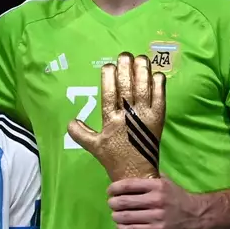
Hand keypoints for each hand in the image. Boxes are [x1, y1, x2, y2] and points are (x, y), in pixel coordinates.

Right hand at [66, 52, 165, 184]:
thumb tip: (69, 121)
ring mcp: (145, 117)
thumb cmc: (115, 159)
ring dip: (142, 71)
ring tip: (140, 58)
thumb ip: (80, 133)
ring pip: (144, 88)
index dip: (109, 78)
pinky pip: (160, 98)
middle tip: (125, 55)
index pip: (109, 94)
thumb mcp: (94, 146)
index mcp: (112, 121)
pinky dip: (159, 85)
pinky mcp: (159, 119)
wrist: (137, 173)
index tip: (108, 65)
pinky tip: (156, 74)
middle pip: (127, 87)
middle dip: (126, 68)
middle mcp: (128, 116)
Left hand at [107, 176, 200, 228]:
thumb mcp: (167, 182)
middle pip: (124, 202)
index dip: (115, 188)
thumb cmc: (177, 196)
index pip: (129, 185)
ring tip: (115, 215)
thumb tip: (133, 170)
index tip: (110, 191)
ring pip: (126, 217)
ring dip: (116, 216)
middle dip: (113, 203)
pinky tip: (121, 226)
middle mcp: (156, 200)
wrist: (195, 214)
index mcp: (157, 186)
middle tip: (111, 204)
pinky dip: (123, 228)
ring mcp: (156, 216)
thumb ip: (151, 177)